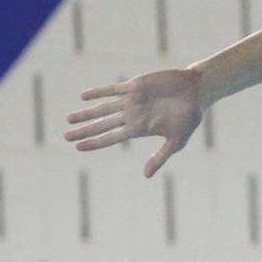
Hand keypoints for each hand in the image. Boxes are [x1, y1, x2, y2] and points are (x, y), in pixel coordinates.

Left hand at [62, 68, 205, 177]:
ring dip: (87, 113)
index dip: (94, 142)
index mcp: (138, 129)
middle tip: (65, 136)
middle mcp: (131, 115)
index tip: (78, 148)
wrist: (197, 91)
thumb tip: (146, 176)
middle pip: (102, 125)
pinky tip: (84, 96)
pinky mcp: (135, 85)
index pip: (111, 138)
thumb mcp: (177, 141)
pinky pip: (113, 89)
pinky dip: (99, 92)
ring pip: (103, 108)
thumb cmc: (189, 117)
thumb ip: (160, 157)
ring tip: (69, 119)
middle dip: (84, 130)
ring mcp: (132, 100)